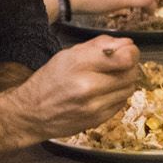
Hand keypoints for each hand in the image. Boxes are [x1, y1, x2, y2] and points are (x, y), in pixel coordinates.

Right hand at [13, 36, 141, 139]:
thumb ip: (98, 46)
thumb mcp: (68, 55)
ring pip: (129, 89)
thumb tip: (126, 43)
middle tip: (120, 64)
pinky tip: (104, 92)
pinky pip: (121, 103)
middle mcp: (89, 86)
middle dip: (129, 66)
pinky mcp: (98, 120)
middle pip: (130, 73)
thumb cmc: (48, 81)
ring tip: (110, 78)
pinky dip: (117, 95)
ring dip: (125, 81)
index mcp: (79, 65)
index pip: (124, 57)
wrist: (31, 114)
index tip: (128, 50)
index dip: (131, 52)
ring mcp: (95, 106)